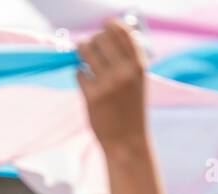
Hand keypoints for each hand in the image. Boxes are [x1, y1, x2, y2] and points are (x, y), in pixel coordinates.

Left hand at [77, 19, 149, 153]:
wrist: (128, 142)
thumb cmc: (130, 109)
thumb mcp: (137, 80)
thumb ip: (126, 58)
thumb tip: (104, 34)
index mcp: (138, 64)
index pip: (121, 29)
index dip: (108, 26)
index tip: (103, 32)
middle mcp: (125, 71)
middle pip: (100, 37)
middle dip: (92, 41)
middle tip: (90, 50)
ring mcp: (108, 84)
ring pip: (85, 51)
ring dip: (81, 52)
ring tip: (84, 60)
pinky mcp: (93, 96)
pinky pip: (78, 73)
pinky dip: (80, 75)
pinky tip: (87, 84)